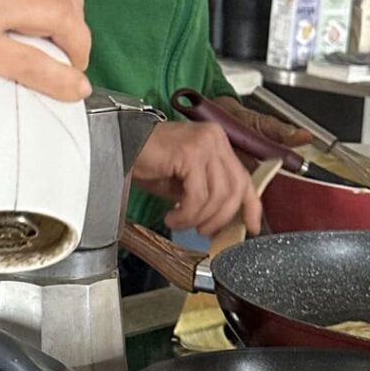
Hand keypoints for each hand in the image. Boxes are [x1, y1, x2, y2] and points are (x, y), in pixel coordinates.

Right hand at [129, 119, 260, 236]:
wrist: (118, 144)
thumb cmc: (145, 160)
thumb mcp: (183, 180)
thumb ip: (205, 193)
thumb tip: (221, 218)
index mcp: (217, 142)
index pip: (244, 177)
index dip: (251, 206)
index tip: (251, 227)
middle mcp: (215, 139)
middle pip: (234, 189)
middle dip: (220, 219)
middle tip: (202, 231)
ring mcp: (204, 144)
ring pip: (217, 196)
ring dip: (197, 218)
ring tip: (178, 223)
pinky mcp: (190, 153)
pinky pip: (198, 196)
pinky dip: (186, 214)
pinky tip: (172, 216)